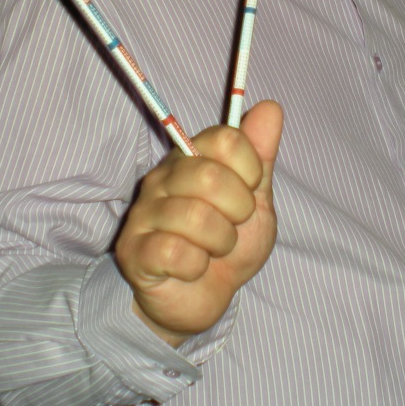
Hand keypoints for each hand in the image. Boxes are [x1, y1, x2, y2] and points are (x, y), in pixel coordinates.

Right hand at [116, 101, 281, 345]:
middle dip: (238, 210)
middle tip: (233, 226)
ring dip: (220, 242)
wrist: (201, 299)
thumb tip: (271, 106)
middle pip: (210, 175)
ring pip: (196, 217)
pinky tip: (192, 268)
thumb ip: (261, 156)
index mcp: (192, 158)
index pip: (225, 138)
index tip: (250, 191)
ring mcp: (144, 213)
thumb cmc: (226, 245)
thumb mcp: (255, 202)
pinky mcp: (133, 250)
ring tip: (214, 250)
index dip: (250, 168)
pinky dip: (197, 267)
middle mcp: (163, 178)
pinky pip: (176, 253)